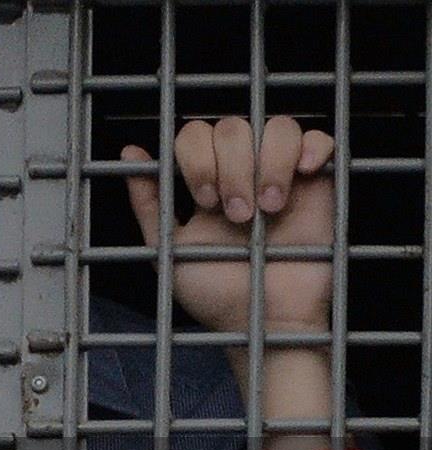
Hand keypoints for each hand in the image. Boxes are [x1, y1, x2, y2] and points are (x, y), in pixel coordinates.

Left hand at [122, 116, 334, 332]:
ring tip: (269, 209)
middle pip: (232, 126)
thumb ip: (148, 203)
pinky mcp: (319, 184)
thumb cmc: (214, 293)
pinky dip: (312, 147)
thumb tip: (130, 151)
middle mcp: (242, 170)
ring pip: (276, 126)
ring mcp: (281, 173)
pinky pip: (319, 138)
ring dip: (269, 162)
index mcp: (206, 180)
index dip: (196, 158)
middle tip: (237, 215)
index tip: (205, 203)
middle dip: (231, 167)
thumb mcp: (168, 248)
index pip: (195, 134)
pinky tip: (304, 173)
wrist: (263, 322)